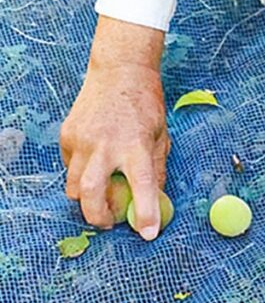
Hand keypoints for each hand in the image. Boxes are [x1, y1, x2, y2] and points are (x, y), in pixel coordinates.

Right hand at [60, 17, 169, 238]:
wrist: (120, 69)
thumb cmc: (144, 103)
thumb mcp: (160, 134)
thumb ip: (156, 167)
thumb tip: (154, 201)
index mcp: (136, 143)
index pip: (142, 184)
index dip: (146, 212)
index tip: (148, 233)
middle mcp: (106, 143)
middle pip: (90, 194)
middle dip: (97, 217)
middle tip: (108, 221)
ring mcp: (83, 139)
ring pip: (74, 186)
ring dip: (87, 196)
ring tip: (102, 188)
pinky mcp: (67, 134)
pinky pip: (69, 165)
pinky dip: (80, 170)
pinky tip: (94, 157)